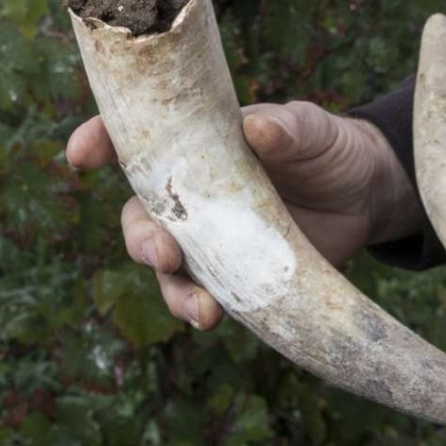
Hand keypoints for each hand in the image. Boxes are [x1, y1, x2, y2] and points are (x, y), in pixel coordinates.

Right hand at [66, 101, 421, 329]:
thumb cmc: (328, 148)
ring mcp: (210, 238)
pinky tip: (213, 318)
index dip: (101, 141)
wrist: (364, 196)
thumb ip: (287, 127)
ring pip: (167, 267)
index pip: (136, 141)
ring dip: (171, 288)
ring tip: (198, 307)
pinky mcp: (234, 274)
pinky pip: (204, 295)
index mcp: (197, 146)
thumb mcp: (312, 130)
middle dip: (140, 238)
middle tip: (164, 252)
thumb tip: (259, 128)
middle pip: (141, 217)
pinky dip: (201, 309)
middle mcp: (192, 195)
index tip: (82, 154)